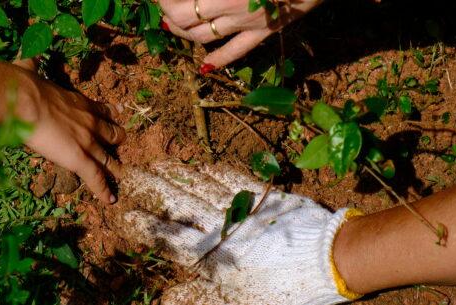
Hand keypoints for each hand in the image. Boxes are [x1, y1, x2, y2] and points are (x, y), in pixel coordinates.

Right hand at [15, 60, 125, 203]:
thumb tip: (27, 55)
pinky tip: (110, 199)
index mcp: (79, 102)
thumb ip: (33, 65)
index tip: (117, 114)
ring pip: (107, 158)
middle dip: (117, 140)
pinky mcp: (80, 159)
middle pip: (110, 134)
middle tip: (122, 145)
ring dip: (114, 168)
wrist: (25, 100)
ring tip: (122, 175)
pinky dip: (103, 190)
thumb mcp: (32, 71)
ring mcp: (87, 142)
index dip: (109, 114)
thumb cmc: (24, 87)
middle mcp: (89, 122)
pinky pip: (96, 178)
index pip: (100, 109)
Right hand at [114, 162, 361, 303]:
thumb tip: (163, 303)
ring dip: (177, 175)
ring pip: (201, 187)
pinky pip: (233, 179)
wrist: (329, 260)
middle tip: (132, 174)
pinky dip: (215, 171)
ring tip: (157, 164)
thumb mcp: (238, 303)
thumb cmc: (284, 290)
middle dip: (153, 189)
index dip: (146, 225)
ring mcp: (243, 208)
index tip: (126, 214)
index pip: (170, 238)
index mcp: (213, 256)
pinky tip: (202, 165)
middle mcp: (223, 227)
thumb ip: (199, 300)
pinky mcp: (264, 196)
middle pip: (179, 204)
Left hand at [159, 0, 322, 69]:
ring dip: (184, 34)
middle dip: (168, 14)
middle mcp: (232, 9)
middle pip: (185, 20)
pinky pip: (236, 52)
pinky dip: (217, 61)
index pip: (180, 4)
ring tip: (174, 26)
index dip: (164, 0)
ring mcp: (248, 24)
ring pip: (204, 38)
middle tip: (163, 5)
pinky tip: (204, 68)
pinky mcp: (265, 32)